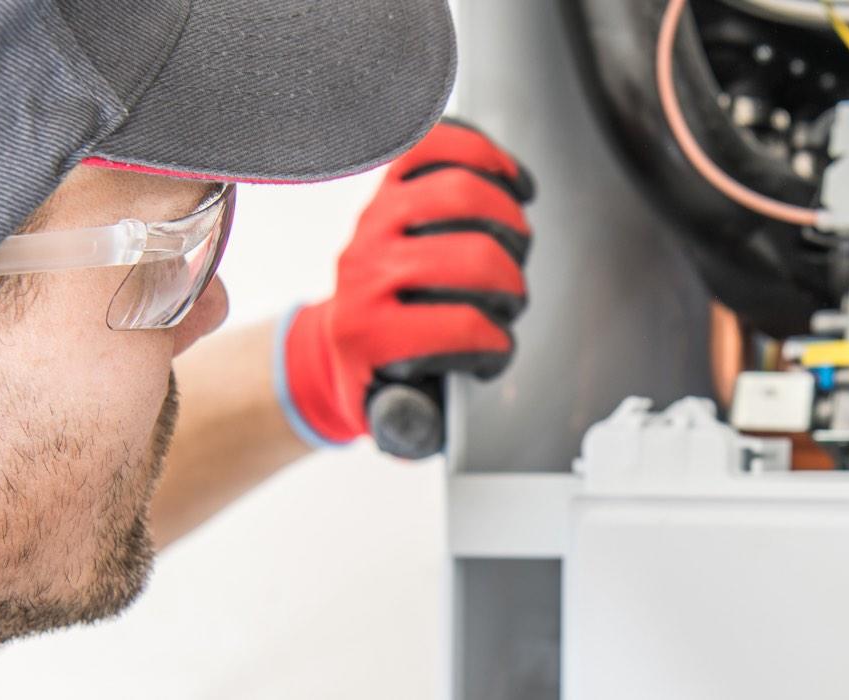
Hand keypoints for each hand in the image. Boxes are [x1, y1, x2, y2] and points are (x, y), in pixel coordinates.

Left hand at [277, 120, 535, 446]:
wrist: (336, 343)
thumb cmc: (378, 376)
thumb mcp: (391, 417)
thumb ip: (414, 424)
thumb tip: (426, 417)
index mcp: (365, 333)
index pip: (460, 326)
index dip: (495, 343)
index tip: (494, 351)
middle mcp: (365, 269)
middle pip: (473, 256)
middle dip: (510, 283)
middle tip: (508, 299)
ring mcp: (375, 220)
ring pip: (463, 193)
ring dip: (509, 222)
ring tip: (513, 247)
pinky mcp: (387, 185)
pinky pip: (439, 144)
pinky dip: (485, 155)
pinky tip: (510, 183)